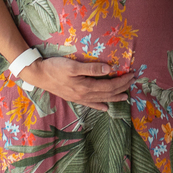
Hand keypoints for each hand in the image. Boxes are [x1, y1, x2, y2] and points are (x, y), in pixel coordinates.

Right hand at [19, 57, 134, 110]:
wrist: (39, 75)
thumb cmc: (55, 67)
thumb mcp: (73, 65)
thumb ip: (91, 68)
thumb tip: (109, 69)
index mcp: (86, 86)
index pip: (110, 84)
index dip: (122, 80)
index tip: (132, 74)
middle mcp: (85, 95)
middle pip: (108, 93)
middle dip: (122, 87)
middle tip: (133, 81)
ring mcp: (79, 98)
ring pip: (102, 99)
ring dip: (114, 97)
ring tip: (125, 97)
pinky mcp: (74, 98)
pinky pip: (91, 104)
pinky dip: (100, 106)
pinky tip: (105, 108)